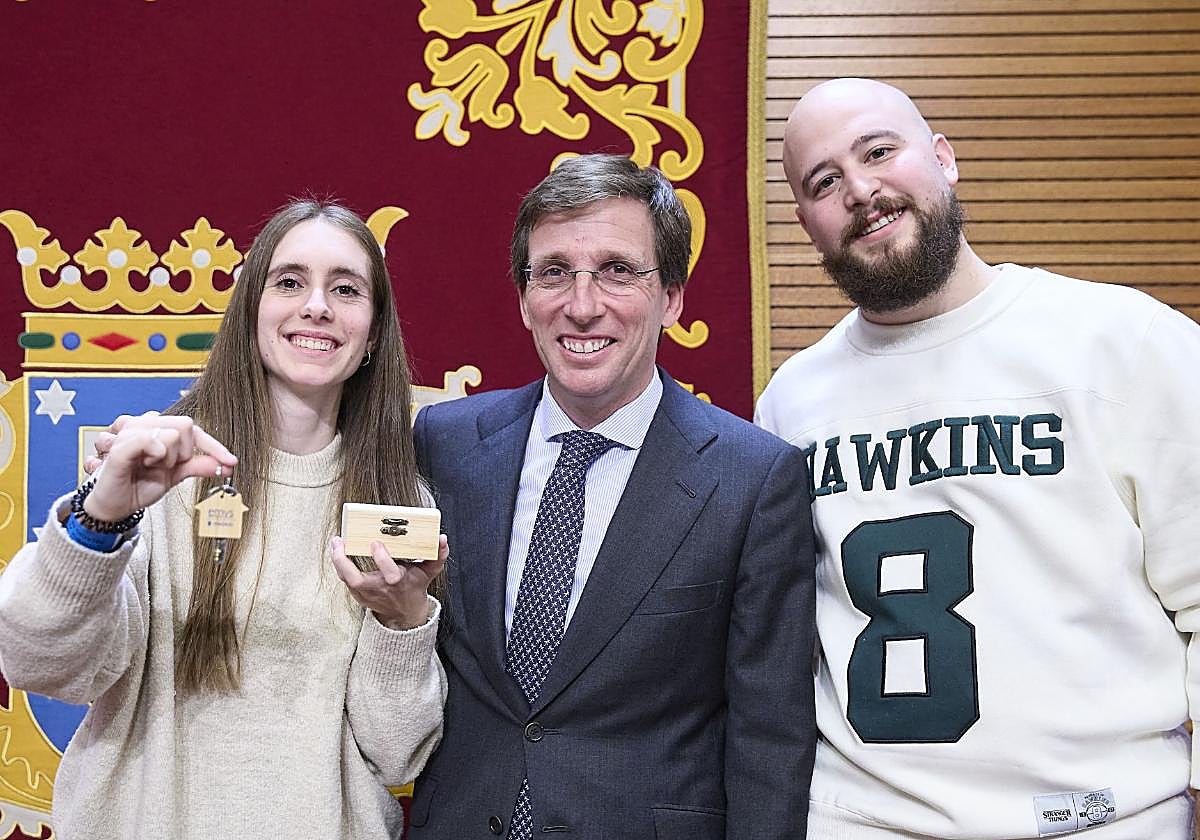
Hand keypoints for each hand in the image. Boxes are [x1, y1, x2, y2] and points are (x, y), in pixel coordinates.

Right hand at [83, 414, 237, 523]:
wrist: (114, 506)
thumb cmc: (137, 485)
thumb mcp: (175, 476)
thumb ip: (198, 465)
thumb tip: (226, 464)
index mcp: (156, 429)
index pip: (193, 429)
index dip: (214, 446)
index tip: (231, 462)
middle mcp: (142, 424)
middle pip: (185, 425)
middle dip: (184, 453)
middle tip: (166, 466)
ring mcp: (129, 431)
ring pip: (171, 433)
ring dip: (167, 458)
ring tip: (148, 466)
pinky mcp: (119, 445)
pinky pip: (150, 440)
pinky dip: (156, 454)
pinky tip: (144, 463)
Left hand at [330, 534, 447, 629]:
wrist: (404, 612)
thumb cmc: (414, 587)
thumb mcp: (429, 572)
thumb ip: (438, 555)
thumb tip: (442, 539)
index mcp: (397, 582)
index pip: (389, 573)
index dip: (382, 558)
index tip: (376, 542)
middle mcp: (379, 589)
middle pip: (356, 579)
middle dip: (344, 561)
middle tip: (340, 541)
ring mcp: (366, 593)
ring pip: (346, 579)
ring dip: (337, 560)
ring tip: (336, 542)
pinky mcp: (358, 594)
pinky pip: (345, 579)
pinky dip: (340, 564)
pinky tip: (338, 549)